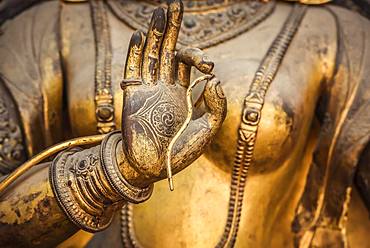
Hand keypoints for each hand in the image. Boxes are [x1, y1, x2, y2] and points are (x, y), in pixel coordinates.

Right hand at [120, 0, 225, 184]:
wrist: (153, 167)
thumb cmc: (180, 152)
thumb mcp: (207, 130)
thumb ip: (216, 105)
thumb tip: (214, 78)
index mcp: (184, 92)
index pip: (189, 63)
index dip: (198, 57)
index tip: (208, 66)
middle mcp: (165, 87)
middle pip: (168, 51)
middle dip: (171, 29)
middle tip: (175, 4)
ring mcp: (148, 90)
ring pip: (150, 56)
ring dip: (154, 34)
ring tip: (158, 12)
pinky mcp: (132, 96)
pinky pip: (132, 70)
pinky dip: (135, 53)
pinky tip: (140, 36)